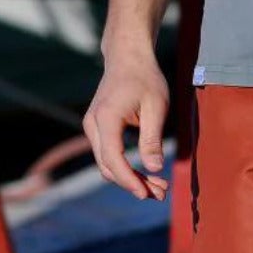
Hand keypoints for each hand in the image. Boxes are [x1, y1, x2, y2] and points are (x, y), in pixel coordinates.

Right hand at [83, 46, 170, 200]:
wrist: (127, 58)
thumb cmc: (145, 78)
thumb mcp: (156, 106)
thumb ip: (152, 138)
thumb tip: (154, 168)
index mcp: (106, 117)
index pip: (112, 158)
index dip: (128, 179)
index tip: (145, 194)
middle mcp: (92, 124)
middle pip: (108, 166)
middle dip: (132, 183)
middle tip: (160, 193)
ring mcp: (92, 127)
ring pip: (106, 163)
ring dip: (129, 178)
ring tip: (158, 187)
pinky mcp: (97, 129)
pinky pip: (108, 155)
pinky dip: (125, 167)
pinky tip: (147, 174)